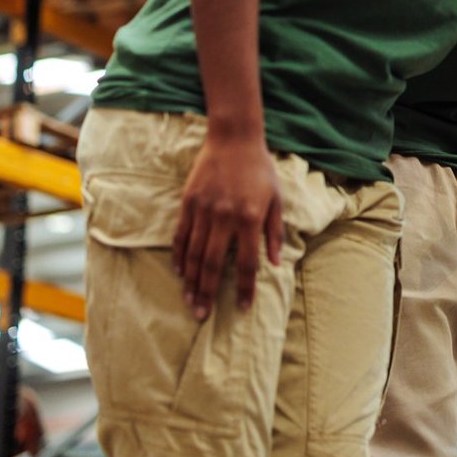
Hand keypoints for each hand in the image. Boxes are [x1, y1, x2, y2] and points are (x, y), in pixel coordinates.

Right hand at [171, 131, 282, 320]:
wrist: (234, 140)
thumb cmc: (261, 170)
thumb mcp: (276, 198)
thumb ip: (275, 232)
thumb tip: (275, 263)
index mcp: (250, 218)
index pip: (247, 263)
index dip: (245, 288)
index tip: (243, 308)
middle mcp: (225, 218)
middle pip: (213, 264)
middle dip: (208, 293)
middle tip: (203, 316)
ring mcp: (204, 211)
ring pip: (193, 254)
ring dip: (191, 282)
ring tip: (190, 303)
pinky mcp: (188, 203)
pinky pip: (181, 236)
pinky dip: (179, 257)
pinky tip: (180, 274)